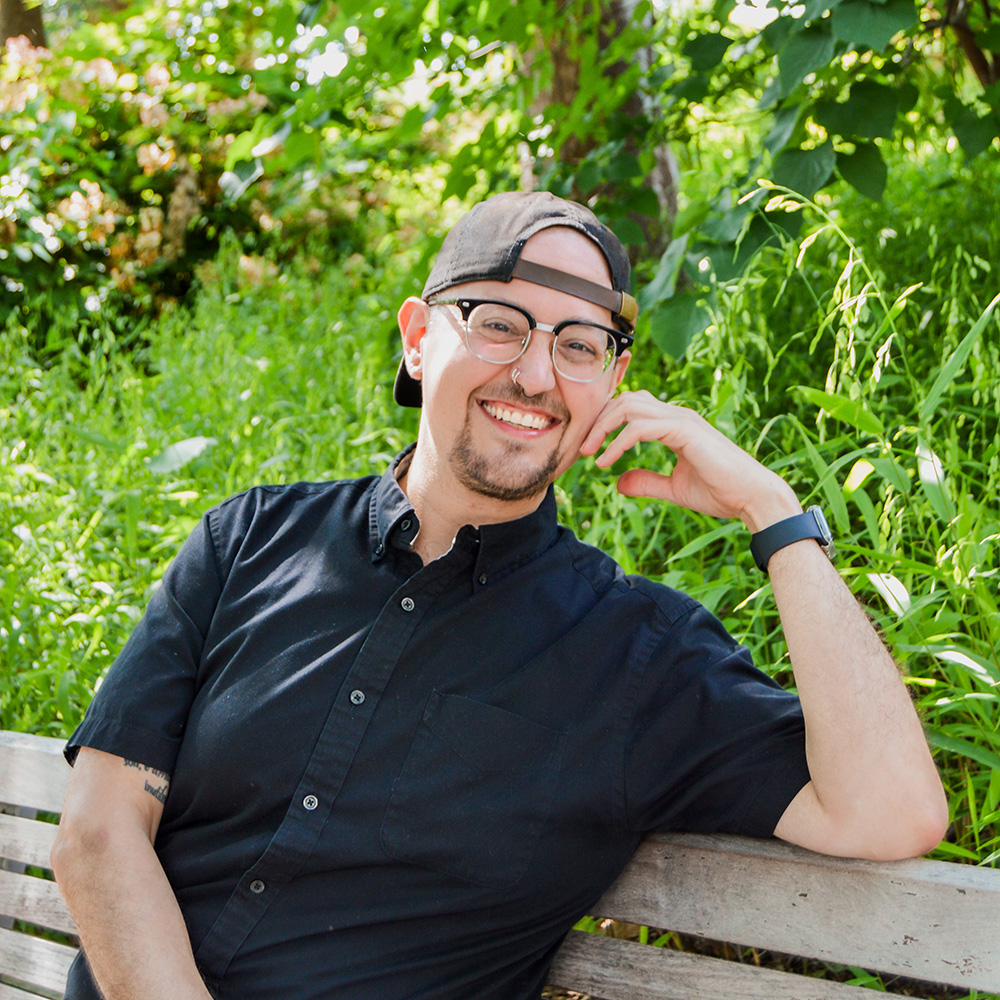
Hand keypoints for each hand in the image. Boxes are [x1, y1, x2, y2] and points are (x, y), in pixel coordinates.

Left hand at [578, 391, 800, 531]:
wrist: (752, 498)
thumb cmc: (720, 493)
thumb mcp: (673, 490)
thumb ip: (647, 482)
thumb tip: (618, 483)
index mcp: (675, 424)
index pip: (632, 407)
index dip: (606, 422)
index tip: (590, 448)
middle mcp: (677, 415)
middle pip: (625, 400)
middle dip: (598, 421)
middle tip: (582, 449)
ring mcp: (682, 420)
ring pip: (629, 406)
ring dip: (603, 427)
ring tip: (589, 453)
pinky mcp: (685, 431)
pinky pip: (640, 427)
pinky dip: (618, 442)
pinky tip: (606, 462)